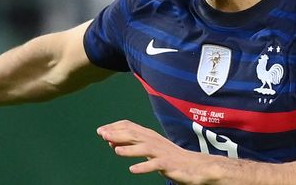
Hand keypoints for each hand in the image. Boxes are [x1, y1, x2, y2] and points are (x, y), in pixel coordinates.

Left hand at [97, 120, 221, 184]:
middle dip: (118, 134)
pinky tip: (132, 169)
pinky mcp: (168, 165)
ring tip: (115, 150)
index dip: (115, 127)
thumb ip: (131, 144)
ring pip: (144, 148)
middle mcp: (154, 141)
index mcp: (149, 135)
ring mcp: (161, 152)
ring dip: (129, 149)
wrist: (194, 165)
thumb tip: (111, 142)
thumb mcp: (149, 148)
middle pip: (134, 135)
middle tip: (102, 134)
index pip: (130, 126)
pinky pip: (155, 165)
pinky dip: (144, 167)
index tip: (101, 130)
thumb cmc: (169, 157)